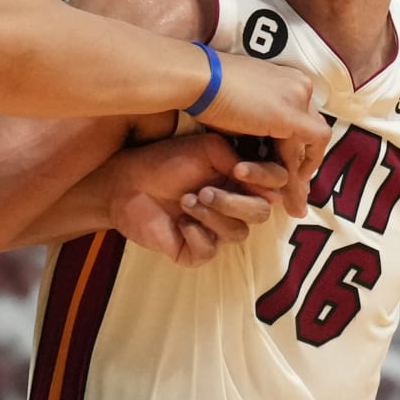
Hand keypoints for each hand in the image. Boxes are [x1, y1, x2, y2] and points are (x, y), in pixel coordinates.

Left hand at [106, 133, 288, 265]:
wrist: (126, 180)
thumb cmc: (165, 160)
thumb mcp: (207, 149)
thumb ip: (238, 159)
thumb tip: (271, 186)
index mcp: (239, 181)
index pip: (272, 187)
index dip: (264, 181)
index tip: (240, 170)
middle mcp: (232, 207)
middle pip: (261, 215)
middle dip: (236, 203)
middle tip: (205, 190)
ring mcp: (214, 230)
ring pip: (237, 233)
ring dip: (213, 215)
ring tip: (187, 200)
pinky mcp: (193, 250)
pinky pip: (210, 250)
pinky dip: (197, 234)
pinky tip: (180, 222)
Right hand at [197, 54, 325, 216]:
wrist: (196, 80)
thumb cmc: (207, 92)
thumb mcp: (241, 108)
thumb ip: (258, 123)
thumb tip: (261, 149)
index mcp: (287, 78)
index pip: (302, 118)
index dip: (297, 148)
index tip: (288, 171)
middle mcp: (299, 84)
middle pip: (310, 130)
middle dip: (306, 164)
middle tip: (298, 194)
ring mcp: (299, 97)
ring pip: (313, 141)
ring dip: (302, 173)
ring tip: (294, 202)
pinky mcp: (292, 115)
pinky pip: (311, 146)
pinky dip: (303, 168)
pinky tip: (291, 187)